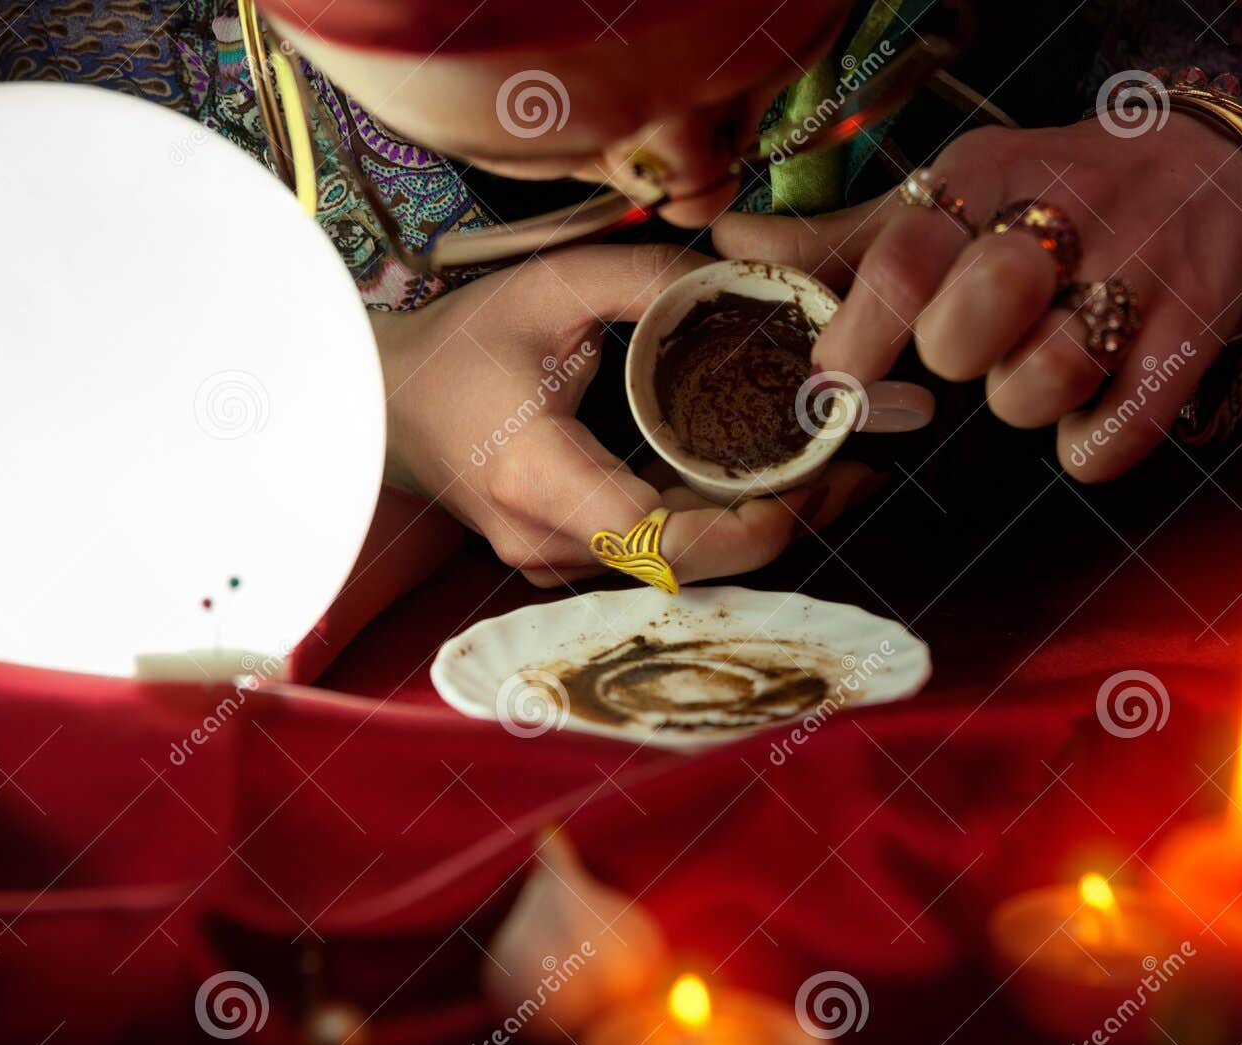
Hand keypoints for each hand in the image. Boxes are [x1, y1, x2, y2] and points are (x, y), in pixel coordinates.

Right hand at [373, 244, 878, 586]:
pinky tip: (769, 487)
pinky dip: (719, 524)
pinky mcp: (566, 560)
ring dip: (759, 527)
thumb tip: (740, 286)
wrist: (388, 404)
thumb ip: (646, 280)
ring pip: (681, 567)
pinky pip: (657, 556)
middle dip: (782, 522)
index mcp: (540, 478)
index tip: (815, 478)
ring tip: (833, 476)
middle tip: (854, 471)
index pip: (662, 535)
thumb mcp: (550, 285)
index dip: (751, 523)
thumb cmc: (461, 345)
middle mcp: (548, 541)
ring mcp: (554, 562)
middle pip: (690, 562)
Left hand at [713, 113, 1241, 479]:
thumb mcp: (948, 197)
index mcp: (982, 179)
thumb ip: (841, 241)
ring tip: (1030, 373)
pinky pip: (1123, 425)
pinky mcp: (1194, 330)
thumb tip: (729, 243)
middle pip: (974, 315)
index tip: (837, 377)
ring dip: (1023, 401)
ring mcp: (1136, 272)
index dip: (859, 330)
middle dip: (953, 357)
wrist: (1201, 162)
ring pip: (1048, 374)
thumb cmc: (1043, 198)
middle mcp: (1061, 216)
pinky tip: (1082, 417)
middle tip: (963, 355)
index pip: (903, 257)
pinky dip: (1090, 444)